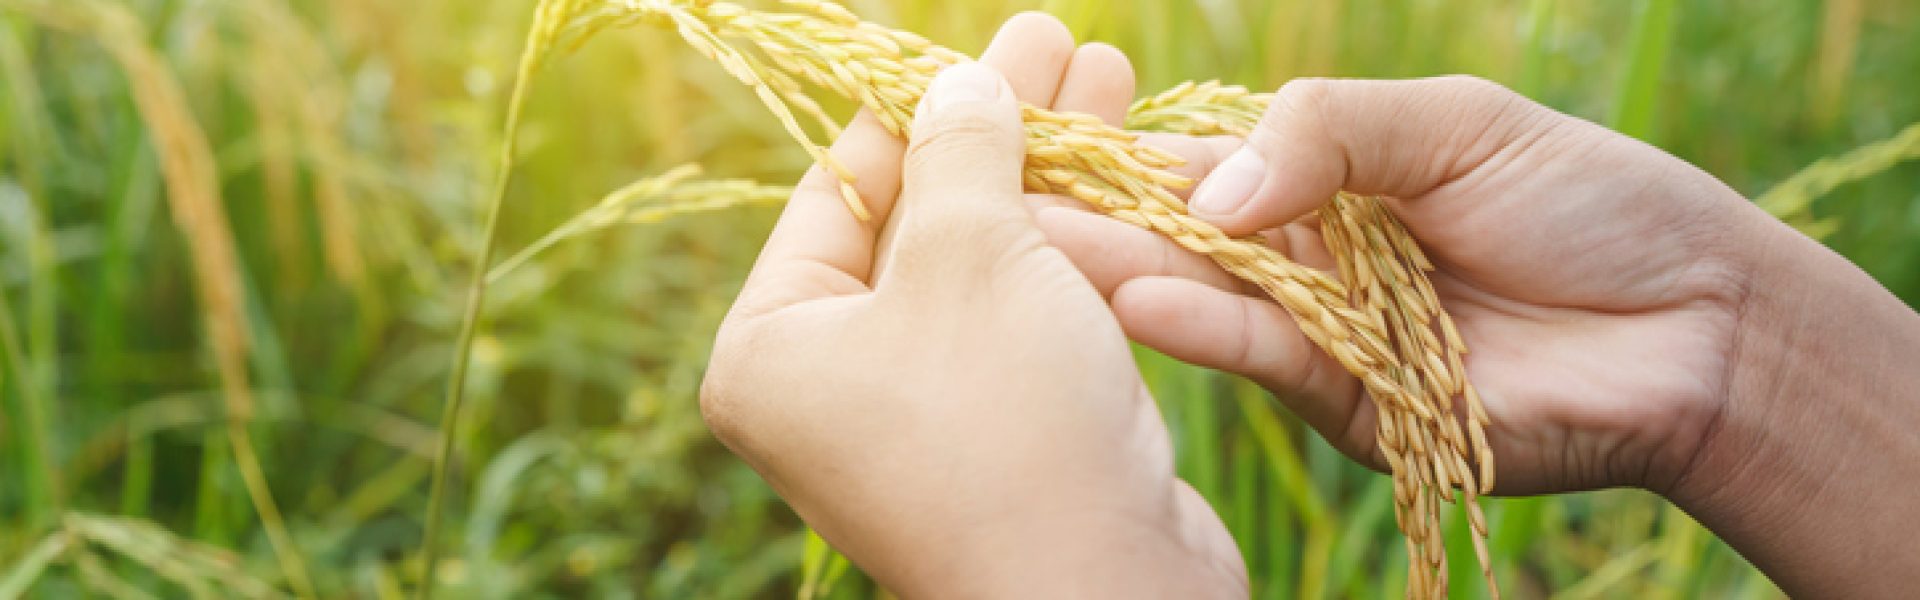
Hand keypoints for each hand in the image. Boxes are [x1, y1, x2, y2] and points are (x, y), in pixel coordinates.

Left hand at [700, 15, 1244, 596]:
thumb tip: (958, 85)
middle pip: (918, 222)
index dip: (919, 104)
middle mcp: (831, 386)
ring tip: (1109, 78)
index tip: (986, 41)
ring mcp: (919, 418)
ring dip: (1050, 176)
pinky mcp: (1001, 438)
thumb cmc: (1008, 421)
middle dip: (999, 129)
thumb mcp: (974, 256)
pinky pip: (1025, 321)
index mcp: (773, 347)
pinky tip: (1126, 179)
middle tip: (1060, 44)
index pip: (841, 189)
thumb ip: (961, 153)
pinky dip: (1071, 251)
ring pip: (984, 268)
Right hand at [1044, 76, 1760, 493]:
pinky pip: (1268, 359)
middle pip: (1180, 237)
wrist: (1698, 322)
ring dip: (1123, 275)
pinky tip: (1146, 303)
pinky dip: (1208, 330)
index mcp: (1321, 183)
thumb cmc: (1588, 200)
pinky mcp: (1351, 406)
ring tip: (1040, 255)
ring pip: (1208, 300)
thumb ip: (1329, 133)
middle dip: (1094, 220)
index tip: (1033, 138)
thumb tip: (1212, 186)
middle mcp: (1304, 261)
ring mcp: (1322, 335)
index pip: (1196, 164)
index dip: (1120, 154)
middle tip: (998, 207)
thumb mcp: (1455, 123)